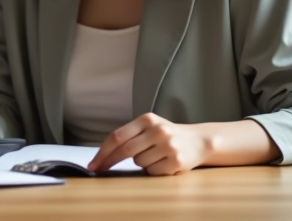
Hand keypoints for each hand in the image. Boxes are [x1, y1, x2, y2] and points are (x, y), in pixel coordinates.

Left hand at [88, 113, 212, 175]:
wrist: (198, 141)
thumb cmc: (166, 135)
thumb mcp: (149, 127)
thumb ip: (129, 135)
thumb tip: (103, 154)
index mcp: (147, 119)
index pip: (118, 136)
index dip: (103, 152)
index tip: (93, 164)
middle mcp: (158, 130)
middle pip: (125, 150)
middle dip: (109, 162)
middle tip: (100, 170)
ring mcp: (168, 146)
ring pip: (138, 163)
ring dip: (140, 163)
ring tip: (154, 156)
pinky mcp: (176, 161)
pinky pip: (152, 171)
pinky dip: (153, 170)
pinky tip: (163, 162)